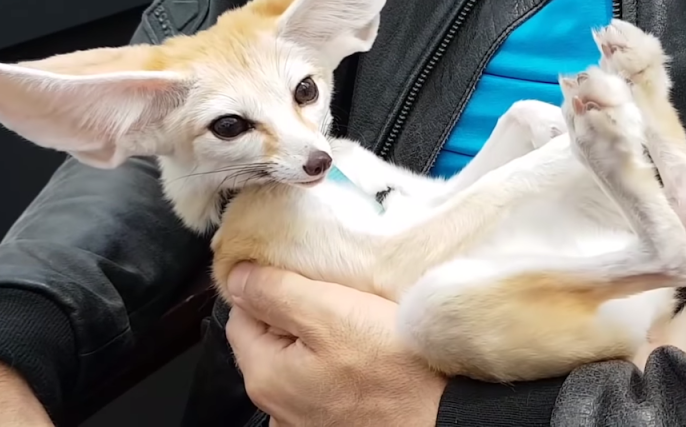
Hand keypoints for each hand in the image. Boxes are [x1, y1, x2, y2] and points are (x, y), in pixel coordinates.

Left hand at [224, 263, 446, 426]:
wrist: (447, 417)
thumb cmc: (397, 371)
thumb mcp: (332, 312)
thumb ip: (276, 292)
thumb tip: (238, 276)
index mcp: (266, 377)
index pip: (242, 313)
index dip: (271, 286)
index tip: (304, 274)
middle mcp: (278, 408)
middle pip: (271, 338)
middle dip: (299, 311)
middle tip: (339, 297)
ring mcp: (308, 421)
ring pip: (300, 360)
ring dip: (322, 338)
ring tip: (358, 323)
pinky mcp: (339, 422)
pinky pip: (326, 381)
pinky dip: (341, 363)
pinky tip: (368, 353)